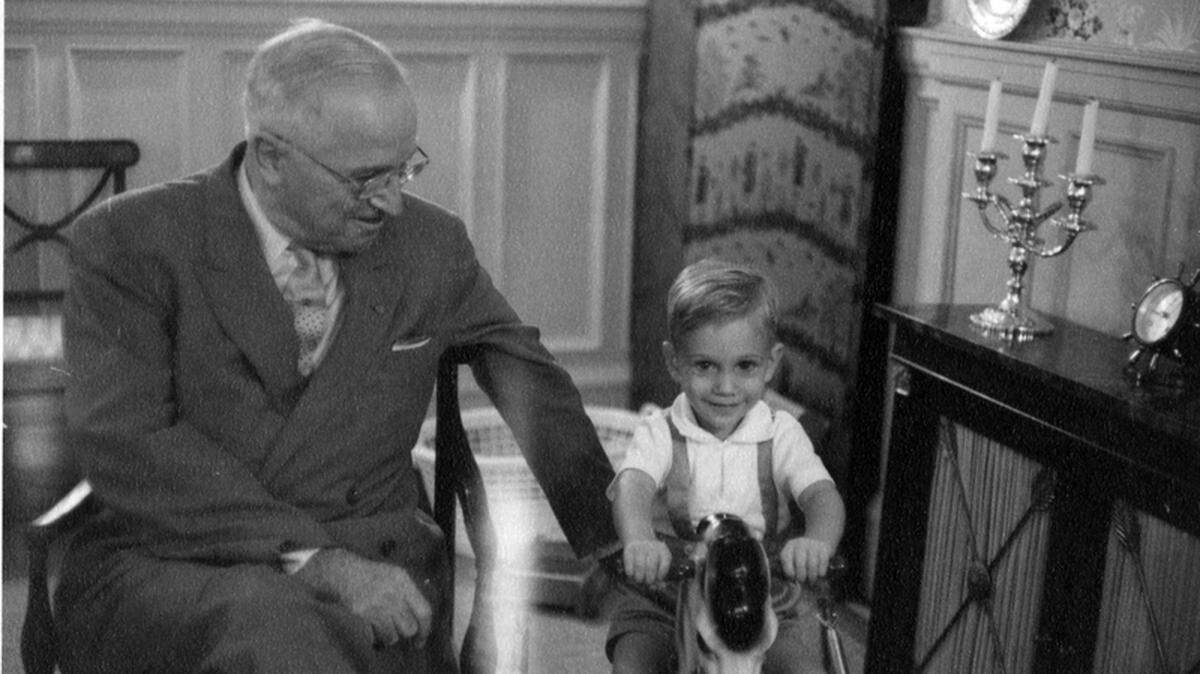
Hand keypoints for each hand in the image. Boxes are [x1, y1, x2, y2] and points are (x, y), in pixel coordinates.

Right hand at [295, 547, 432, 647]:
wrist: (344, 573)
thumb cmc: (373, 575)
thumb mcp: (396, 575)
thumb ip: (410, 593)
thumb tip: (422, 618)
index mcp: (403, 580)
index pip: (424, 610)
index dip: (426, 628)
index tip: (422, 638)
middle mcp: (393, 592)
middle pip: (410, 627)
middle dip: (407, 633)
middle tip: (402, 633)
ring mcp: (377, 603)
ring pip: (393, 635)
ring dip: (390, 636)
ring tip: (385, 628)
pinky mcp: (363, 612)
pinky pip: (377, 634)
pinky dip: (378, 638)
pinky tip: (375, 631)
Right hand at [622, 539, 671, 584]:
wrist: (638, 537)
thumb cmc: (651, 556)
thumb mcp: (659, 562)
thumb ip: (660, 576)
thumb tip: (660, 587)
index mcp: (663, 550)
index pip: (665, 562)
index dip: (662, 574)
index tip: (658, 579)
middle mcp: (652, 546)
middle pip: (651, 566)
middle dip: (649, 579)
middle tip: (648, 582)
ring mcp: (640, 547)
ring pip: (639, 566)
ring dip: (639, 577)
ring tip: (639, 580)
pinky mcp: (629, 549)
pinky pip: (629, 565)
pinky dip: (630, 573)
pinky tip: (632, 574)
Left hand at [779, 536, 832, 582]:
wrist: (818, 544)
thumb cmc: (803, 558)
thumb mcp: (793, 561)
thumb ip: (791, 573)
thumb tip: (793, 587)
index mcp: (789, 547)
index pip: (785, 558)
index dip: (788, 570)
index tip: (792, 578)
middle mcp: (800, 543)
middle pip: (800, 563)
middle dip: (801, 576)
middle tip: (803, 581)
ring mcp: (813, 544)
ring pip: (812, 564)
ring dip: (812, 576)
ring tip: (812, 580)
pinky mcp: (824, 548)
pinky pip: (823, 563)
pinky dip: (821, 572)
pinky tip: (819, 574)